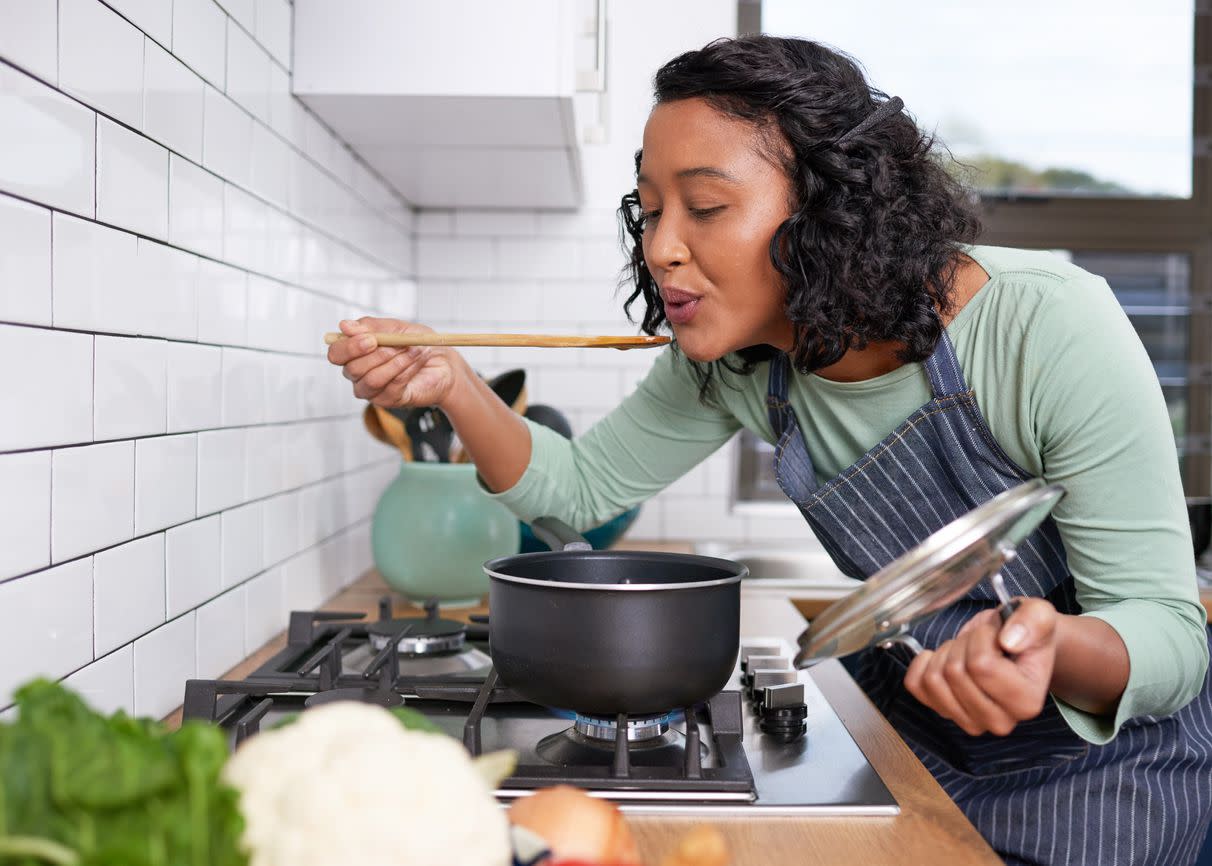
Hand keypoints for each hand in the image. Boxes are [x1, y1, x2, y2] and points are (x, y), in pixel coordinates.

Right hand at [326, 317, 460, 409]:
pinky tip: (416, 360)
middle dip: (377, 354)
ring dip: (395, 362)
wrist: (442, 361)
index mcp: (354, 353)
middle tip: (397, 344)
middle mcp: (357, 374)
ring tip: (413, 349)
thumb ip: (371, 327)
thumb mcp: (395, 327)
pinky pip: (392, 386)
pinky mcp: (389, 400)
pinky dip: (406, 370)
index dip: (349, 347)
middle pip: (352, 369)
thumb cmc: (415, 342)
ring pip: (372, 380)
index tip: (370, 339)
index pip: (336, 354)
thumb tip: (345, 326)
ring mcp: (372, 390)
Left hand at [902, 598, 1059, 736]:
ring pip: (933, 679)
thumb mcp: (1038, 615)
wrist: (1016, 645)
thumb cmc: (1027, 633)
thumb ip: (1032, 621)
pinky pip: (915, 684)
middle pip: (954, 672)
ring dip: (946, 653)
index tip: (995, 635)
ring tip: (967, 651)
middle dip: (963, 645)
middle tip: (981, 643)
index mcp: (1026, 703)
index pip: (981, 665)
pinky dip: (924, 663)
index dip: (981, 638)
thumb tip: (1009, 641)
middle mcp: (999, 721)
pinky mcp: (943, 712)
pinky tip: (945, 658)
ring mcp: (970, 721)